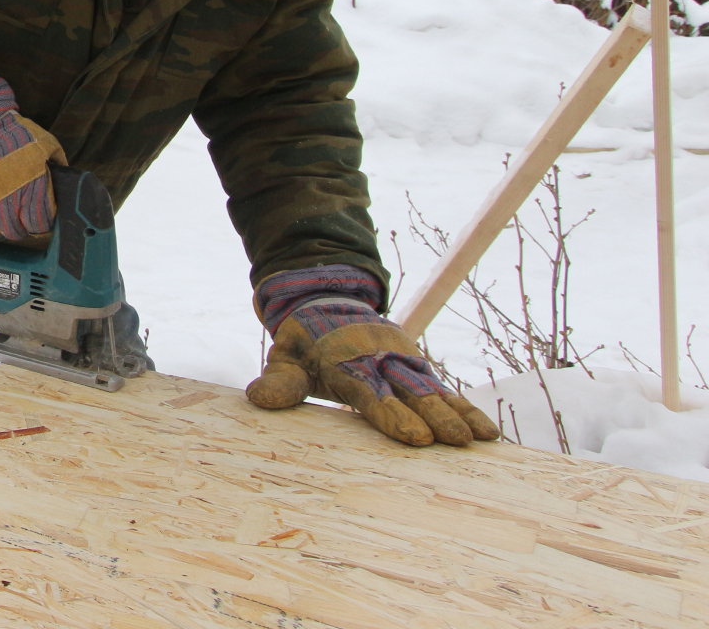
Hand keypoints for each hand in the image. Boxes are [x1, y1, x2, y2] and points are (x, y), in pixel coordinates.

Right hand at [0, 70, 65, 241]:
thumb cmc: (7, 132)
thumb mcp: (43, 142)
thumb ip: (56, 163)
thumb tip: (64, 178)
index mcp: (30, 196)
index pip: (40, 225)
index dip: (39, 218)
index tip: (34, 210)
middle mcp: (5, 211)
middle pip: (15, 233)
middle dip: (17, 222)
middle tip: (11, 205)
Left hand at [246, 265, 499, 446]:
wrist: (330, 303)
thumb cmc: (305, 343)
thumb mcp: (285, 357)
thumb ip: (279, 381)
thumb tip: (258, 399)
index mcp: (347, 360)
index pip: (371, 392)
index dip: (393, 414)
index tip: (416, 438)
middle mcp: (382, 359)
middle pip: (411, 391)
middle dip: (435, 416)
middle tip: (458, 442)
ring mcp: (404, 362)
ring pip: (433, 389)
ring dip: (458, 413)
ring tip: (482, 440)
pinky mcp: (417, 367)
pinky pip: (443, 389)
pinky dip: (466, 407)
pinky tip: (489, 433)